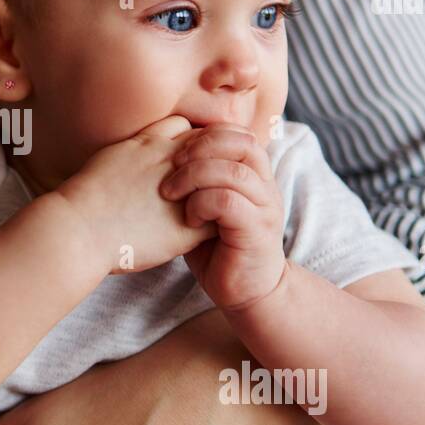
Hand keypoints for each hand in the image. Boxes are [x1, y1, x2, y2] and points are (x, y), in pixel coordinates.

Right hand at [54, 115, 217, 275]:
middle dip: (216, 160)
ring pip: (222, 180)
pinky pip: (218, 218)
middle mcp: (171, 162)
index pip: (187, 128)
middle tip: (216, 177)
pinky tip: (211, 231)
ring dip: (222, 188)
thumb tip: (134, 159)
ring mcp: (183, 192)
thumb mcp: (107, 160)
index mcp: (149, 145)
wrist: (78, 230)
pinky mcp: (187, 225)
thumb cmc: (82, 200)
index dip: (192, 141)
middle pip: (211, 148)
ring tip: (219, 202)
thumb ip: (129, 154)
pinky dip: (218, 221)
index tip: (192, 158)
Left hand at [159, 123, 287, 311]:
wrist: (246, 292)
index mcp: (254, 175)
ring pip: (234, 171)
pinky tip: (187, 218)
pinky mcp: (257, 231)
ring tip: (170, 192)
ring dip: (196, 176)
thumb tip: (159, 153)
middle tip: (172, 164)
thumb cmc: (217, 249)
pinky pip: (229, 202)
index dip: (206, 133)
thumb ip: (195, 181)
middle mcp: (265, 186)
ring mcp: (265, 208)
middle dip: (201, 146)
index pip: (237, 133)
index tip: (175, 148)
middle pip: (242, 142)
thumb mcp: (204, 207)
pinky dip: (202, 204)